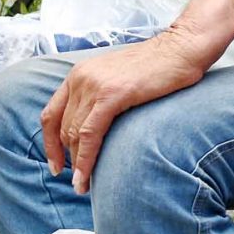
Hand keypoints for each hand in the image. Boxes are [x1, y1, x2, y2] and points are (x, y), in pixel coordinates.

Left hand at [39, 31, 214, 193]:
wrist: (183, 48)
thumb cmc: (160, 65)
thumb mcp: (119, 77)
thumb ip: (102, 95)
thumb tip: (97, 125)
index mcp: (79, 74)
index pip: (51, 114)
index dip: (50, 144)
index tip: (57, 165)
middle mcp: (80, 78)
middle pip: (63, 129)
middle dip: (67, 158)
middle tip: (78, 181)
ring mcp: (95, 86)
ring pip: (74, 135)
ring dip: (77, 164)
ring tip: (83, 185)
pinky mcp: (112, 95)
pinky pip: (90, 134)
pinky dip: (85, 159)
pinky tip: (85, 177)